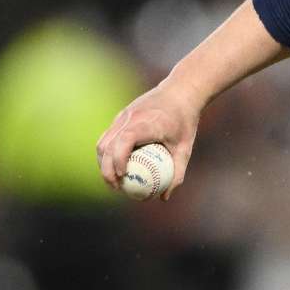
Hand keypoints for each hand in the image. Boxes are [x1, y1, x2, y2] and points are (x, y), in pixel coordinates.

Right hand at [96, 80, 201, 199]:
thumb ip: (177, 172)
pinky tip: (116, 166)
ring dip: (104, 162)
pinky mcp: (121, 115)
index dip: (118, 160)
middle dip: (106, 169)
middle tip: (115, 187)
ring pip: (103, 141)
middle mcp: (130, 118)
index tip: (123, 177)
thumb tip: (164, 197)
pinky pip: (109, 136)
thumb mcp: (186, 148)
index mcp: (146, 123)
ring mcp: (123, 115)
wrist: (181, 91)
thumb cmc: (186, 120)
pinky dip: (109, 152)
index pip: (124, 141)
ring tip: (114, 179)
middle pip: (107, 145)